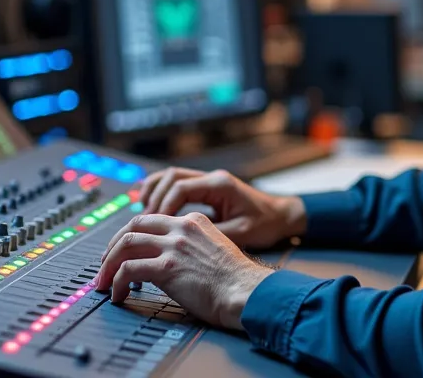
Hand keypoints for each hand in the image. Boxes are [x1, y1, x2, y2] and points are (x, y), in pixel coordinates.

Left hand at [96, 213, 273, 329]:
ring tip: (103, 282)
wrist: (248, 292)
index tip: (123, 250)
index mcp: (193, 222)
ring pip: (125, 245)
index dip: (131, 234)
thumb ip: (192, 248)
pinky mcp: (168, 267)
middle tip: (105, 264)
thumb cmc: (238, 281)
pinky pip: (128, 270)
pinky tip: (118, 294)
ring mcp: (174, 246)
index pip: (151, 219)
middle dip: (113, 246)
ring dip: (108, 264)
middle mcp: (181, 228)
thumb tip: (172, 263)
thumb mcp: (214, 250)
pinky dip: (116, 281)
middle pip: (133, 225)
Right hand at [137, 167, 306, 248]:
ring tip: (141, 213)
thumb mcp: (240, 234)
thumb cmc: (265, 225)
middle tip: (142, 221)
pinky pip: (178, 184)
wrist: (282, 216)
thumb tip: (183, 246)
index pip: (181, 188)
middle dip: (154, 198)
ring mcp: (208, 181)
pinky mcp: (207, 188)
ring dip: (154, 193)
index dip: (163, 206)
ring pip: (171, 177)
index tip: (153, 225)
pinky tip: (151, 207)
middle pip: (171, 178)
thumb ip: (212, 236)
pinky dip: (162, 193)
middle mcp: (212, 178)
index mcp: (220, 186)